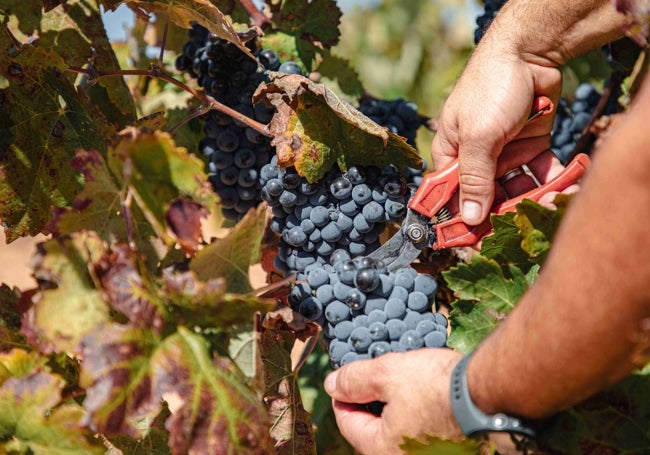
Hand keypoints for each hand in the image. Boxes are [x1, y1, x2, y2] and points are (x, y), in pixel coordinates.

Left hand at [324, 348, 464, 454]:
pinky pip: (419, 432)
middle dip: (370, 401)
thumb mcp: (387, 373)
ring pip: (396, 430)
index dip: (343, 395)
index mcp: (382, 450)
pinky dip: (415, 413)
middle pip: (372, 429)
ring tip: (401, 381)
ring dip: (394, 407)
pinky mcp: (447, 451)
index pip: (347, 422)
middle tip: (376, 376)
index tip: (348, 376)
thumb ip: (355, 380)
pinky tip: (422, 392)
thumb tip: (332, 384)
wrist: (489, 394)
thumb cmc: (436, 385)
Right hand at [431, 32, 561, 225]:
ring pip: (516, 189)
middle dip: (502, 215)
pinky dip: (552, 182)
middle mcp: (477, 160)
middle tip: (520, 230)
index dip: (461, 222)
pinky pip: (540, 173)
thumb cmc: (489, 91)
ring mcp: (505, 154)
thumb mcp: (478, 137)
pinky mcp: (532, 147)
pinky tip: (563, 189)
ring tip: (548, 208)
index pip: (452, 198)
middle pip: (486, 199)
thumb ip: (475, 178)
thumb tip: (470, 220)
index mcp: (452, 157)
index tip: (474, 244)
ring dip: (531, 201)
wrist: (529, 54)